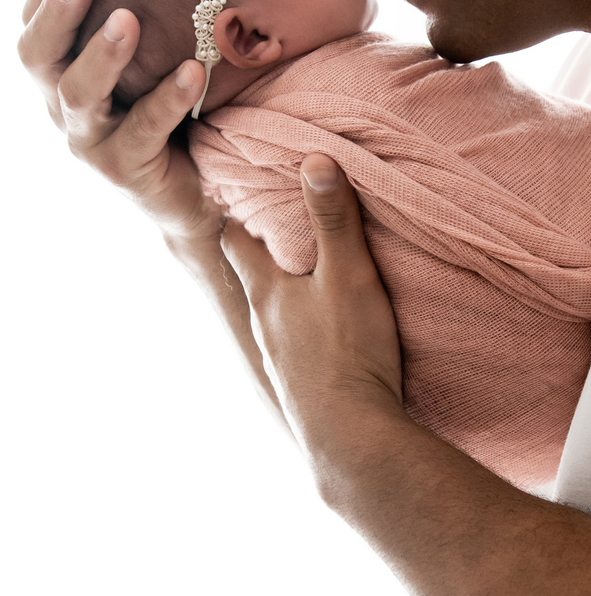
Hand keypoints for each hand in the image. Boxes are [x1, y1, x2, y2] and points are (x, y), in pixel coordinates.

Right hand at [19, 0, 218, 244]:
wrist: (193, 193)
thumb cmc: (168, 115)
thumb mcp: (144, 66)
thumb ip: (134, 23)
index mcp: (60, 77)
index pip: (36, 28)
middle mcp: (64, 108)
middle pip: (39, 58)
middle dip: (57, 15)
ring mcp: (90, 142)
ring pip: (80, 95)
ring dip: (102, 54)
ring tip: (128, 19)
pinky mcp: (124, 170)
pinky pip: (144, 129)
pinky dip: (168, 98)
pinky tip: (193, 71)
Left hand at [220, 153, 404, 465]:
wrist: (351, 437)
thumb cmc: (348, 352)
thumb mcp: (348, 275)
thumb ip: (334, 220)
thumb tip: (314, 158)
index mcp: (265, 291)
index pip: (235, 240)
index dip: (237, 212)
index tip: (242, 188)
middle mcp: (262, 324)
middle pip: (252, 277)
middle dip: (262, 252)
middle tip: (277, 226)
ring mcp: (280, 359)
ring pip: (273, 314)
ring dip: (286, 295)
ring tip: (307, 277)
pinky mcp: (301, 387)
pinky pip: (296, 346)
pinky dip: (305, 330)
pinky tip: (325, 335)